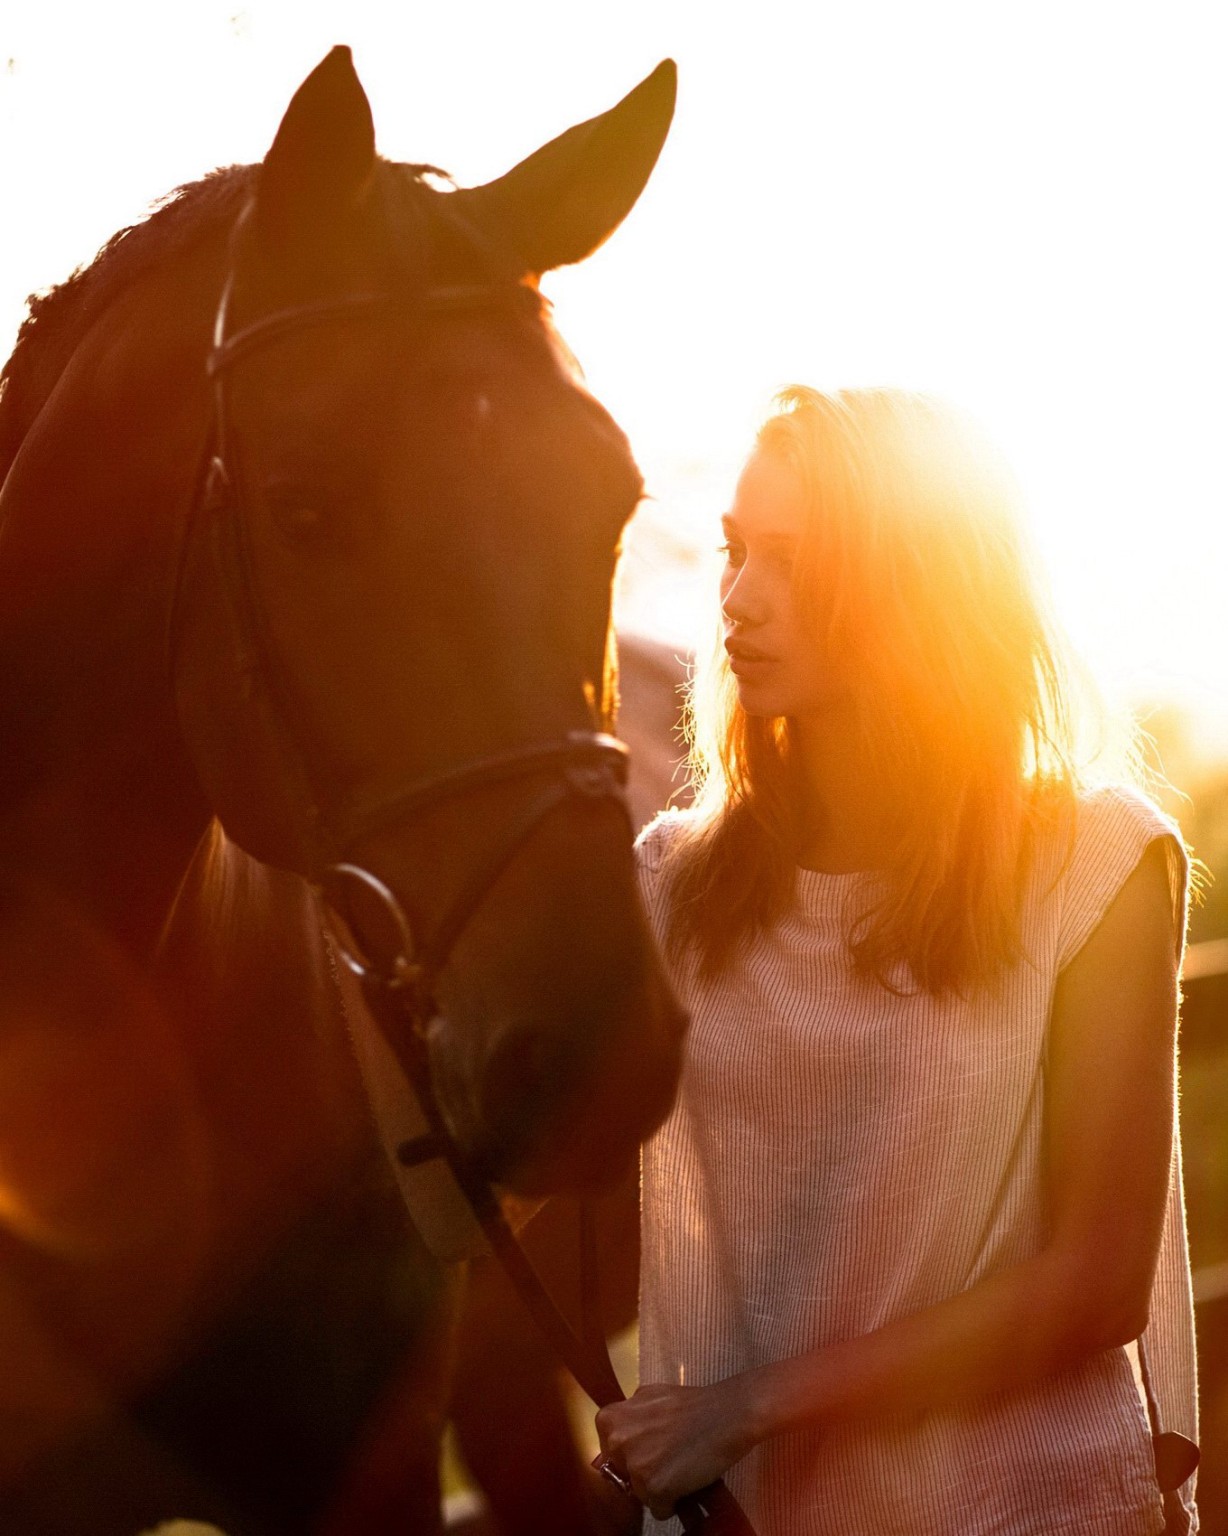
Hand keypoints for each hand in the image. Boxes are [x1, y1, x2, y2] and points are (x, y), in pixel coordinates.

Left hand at [595, 1378, 754, 1520]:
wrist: (726, 1413)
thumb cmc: (691, 1405)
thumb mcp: (647, 1399)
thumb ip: (626, 1420)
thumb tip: (608, 1445)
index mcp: (608, 1420)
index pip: (611, 1457)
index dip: (635, 1455)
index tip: (655, 1446)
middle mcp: (616, 1442)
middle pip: (624, 1477)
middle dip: (644, 1471)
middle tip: (670, 1454)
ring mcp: (634, 1466)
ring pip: (641, 1495)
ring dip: (660, 1487)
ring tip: (681, 1463)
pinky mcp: (654, 1488)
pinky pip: (660, 1509)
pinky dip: (675, 1501)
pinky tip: (688, 1477)